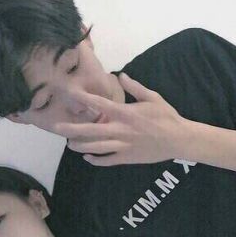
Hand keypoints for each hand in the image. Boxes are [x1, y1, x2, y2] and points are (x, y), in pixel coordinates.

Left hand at [54, 73, 191, 165]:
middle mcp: (120, 130)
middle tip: (57, 128)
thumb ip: (135, 87)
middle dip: (72, 129)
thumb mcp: (153, 97)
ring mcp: (123, 146)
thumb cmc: (166, 117)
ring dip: (81, 146)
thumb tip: (121, 75)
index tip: (70, 94)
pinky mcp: (127, 158)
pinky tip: (87, 158)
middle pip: (91, 130)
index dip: (83, 99)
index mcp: (125, 113)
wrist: (178, 140)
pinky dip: (96, 160)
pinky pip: (107, 161)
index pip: (99, 105)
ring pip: (96, 148)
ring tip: (69, 144)